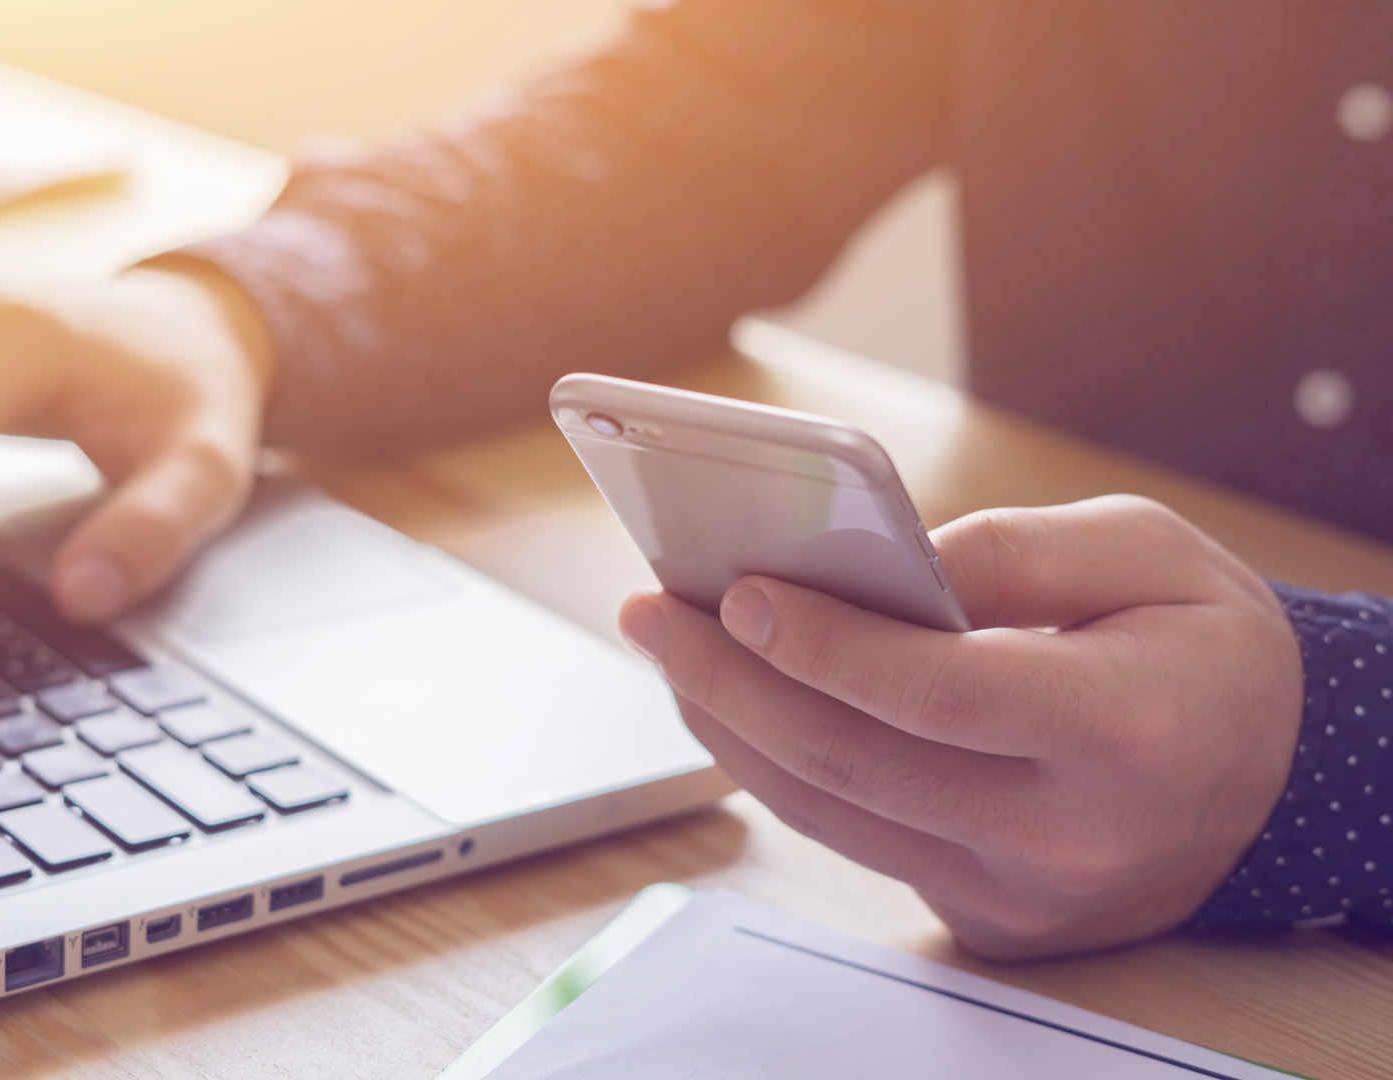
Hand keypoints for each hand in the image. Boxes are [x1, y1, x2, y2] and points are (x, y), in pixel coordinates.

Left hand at [620, 495, 1302, 958]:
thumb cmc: (1206, 648)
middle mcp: (1070, 834)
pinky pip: (855, 840)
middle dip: (730, 680)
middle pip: (854, 762)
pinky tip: (737, 705)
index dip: (824, 643)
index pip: (939, 693)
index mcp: (1127, 729)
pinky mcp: (988, 920)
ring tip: (671, 650)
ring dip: (729, 728)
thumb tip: (869, 565)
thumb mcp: (1149, 552)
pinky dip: (781, 771)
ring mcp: (1023, 894)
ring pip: (832, 813)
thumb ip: (1011, 548)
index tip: (735, 592)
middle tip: (652, 611)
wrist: (1273, 780)